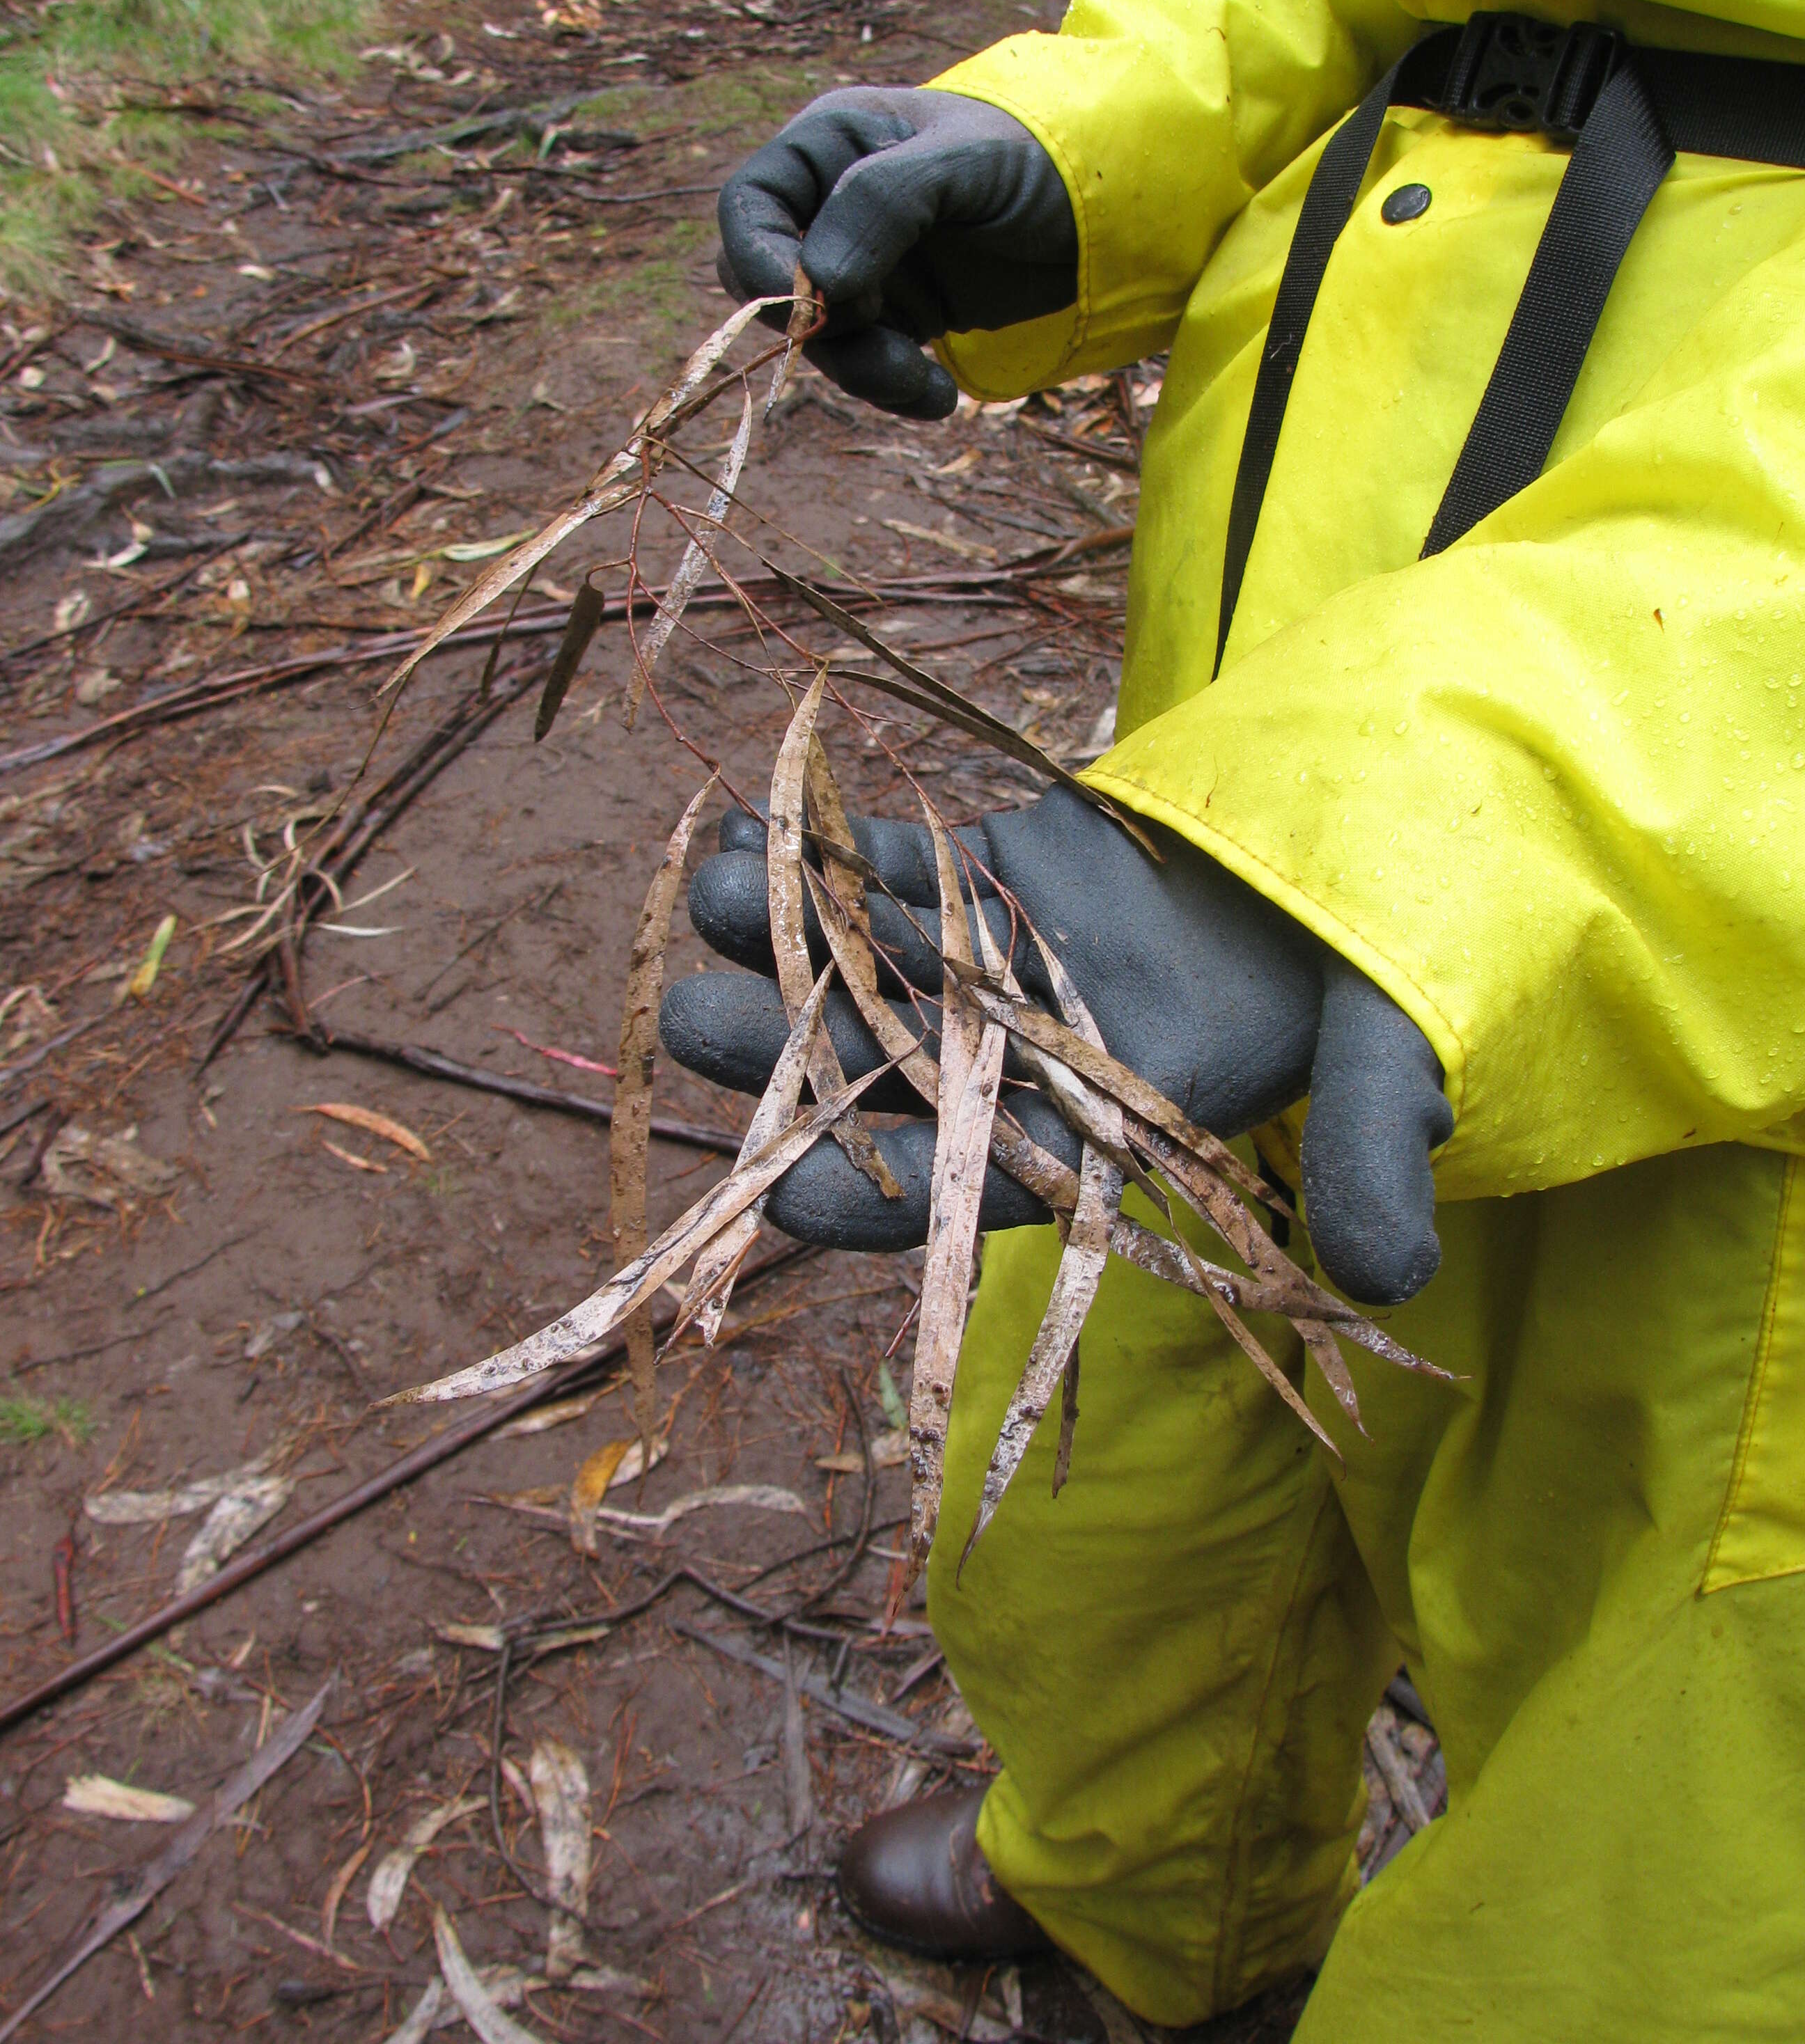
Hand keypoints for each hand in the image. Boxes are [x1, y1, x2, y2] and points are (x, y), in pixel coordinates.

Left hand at [660, 784, 1451, 1303]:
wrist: (1388, 830)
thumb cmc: (1395, 956)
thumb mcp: (1398, 1054)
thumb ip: (1372, 1147)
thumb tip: (1391, 1276)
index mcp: (1110, 1131)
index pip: (980, 1189)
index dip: (885, 1200)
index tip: (783, 1192)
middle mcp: (1036, 1058)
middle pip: (891, 1074)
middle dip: (789, 1057)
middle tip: (686, 1024)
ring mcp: (1009, 958)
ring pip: (876, 960)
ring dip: (785, 934)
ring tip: (704, 893)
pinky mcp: (1004, 867)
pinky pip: (900, 864)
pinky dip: (829, 847)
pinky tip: (751, 820)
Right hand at [715, 87, 1077, 419]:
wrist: (1112, 209)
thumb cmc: (1037, 156)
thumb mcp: (963, 161)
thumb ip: (882, 203)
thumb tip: (816, 285)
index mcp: (831, 143)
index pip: (750, 206)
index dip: (760, 261)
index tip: (805, 308)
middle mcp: (833, 205)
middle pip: (771, 283)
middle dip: (818, 328)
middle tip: (882, 341)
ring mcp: (865, 265)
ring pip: (819, 337)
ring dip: (863, 371)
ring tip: (926, 387)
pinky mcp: (900, 316)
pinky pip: (866, 366)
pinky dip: (894, 389)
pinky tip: (940, 397)